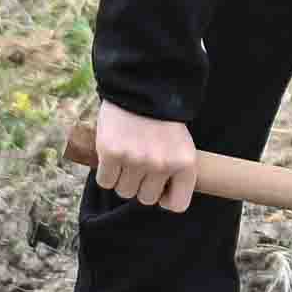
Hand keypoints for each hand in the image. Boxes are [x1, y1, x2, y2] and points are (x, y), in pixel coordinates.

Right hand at [88, 99, 204, 213]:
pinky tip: (112, 155)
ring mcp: (136, 160)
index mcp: (185, 164)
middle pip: (146, 199)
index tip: (159, 186)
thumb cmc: (161, 118)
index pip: (177, 205)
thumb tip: (162, 198)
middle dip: (141, 185)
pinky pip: (105, 181)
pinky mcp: (112, 154)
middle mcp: (162, 165)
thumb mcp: (181, 144)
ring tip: (126, 156)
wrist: (141, 86)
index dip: (165, 198)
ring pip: (124, 191)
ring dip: (122, 178)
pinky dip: (106, 172)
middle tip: (139, 164)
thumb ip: (174, 170)